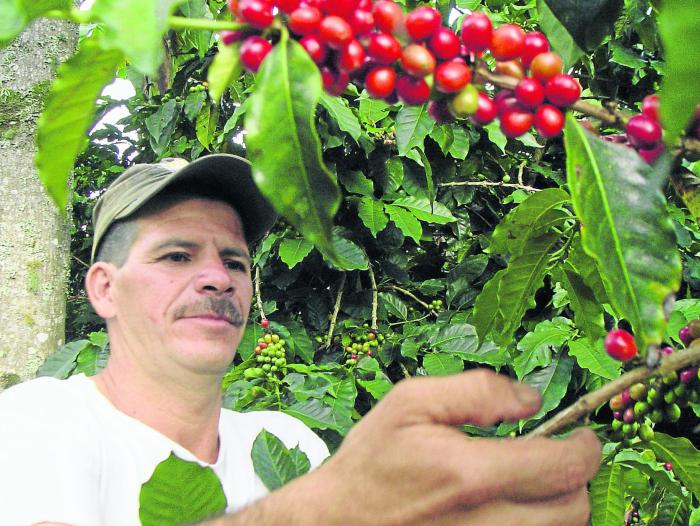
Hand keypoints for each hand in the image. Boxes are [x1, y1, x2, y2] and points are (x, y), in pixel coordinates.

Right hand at [309, 369, 600, 525]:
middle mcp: (486, 523)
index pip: (565, 466)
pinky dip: (535, 524)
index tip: (580, 434)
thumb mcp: (410, 403)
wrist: (339, 521)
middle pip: (576, 509)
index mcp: (470, 475)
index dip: (586, 445)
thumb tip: (531, 399)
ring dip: (559, 505)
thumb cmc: (372, 462)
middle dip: (576, 477)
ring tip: (529, 482)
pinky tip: (510, 507)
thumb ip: (476, 391)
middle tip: (551, 456)